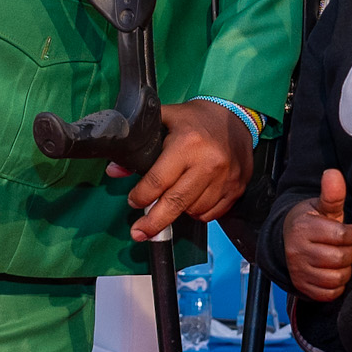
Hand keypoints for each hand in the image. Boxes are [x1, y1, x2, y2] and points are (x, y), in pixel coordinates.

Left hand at [116, 101, 250, 240]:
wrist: (237, 117)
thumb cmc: (196, 119)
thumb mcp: (164, 120)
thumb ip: (139, 144)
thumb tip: (114, 171)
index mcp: (188, 144)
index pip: (158, 181)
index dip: (141, 195)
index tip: (133, 201)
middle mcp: (208, 163)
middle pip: (175, 203)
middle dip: (153, 222)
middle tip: (138, 233)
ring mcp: (226, 179)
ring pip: (193, 211)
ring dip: (178, 212)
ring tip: (171, 200)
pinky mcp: (237, 189)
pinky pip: (211, 214)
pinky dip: (198, 212)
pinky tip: (191, 200)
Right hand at [278, 168, 351, 303]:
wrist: (286, 241)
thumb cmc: (311, 223)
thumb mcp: (321, 207)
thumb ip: (331, 193)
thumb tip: (333, 173)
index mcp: (304, 228)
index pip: (342, 236)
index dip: (350, 234)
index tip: (345, 231)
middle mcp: (298, 251)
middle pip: (341, 258)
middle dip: (348, 252)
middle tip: (342, 246)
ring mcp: (299, 271)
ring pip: (337, 278)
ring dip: (343, 269)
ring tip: (338, 259)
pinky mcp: (302, 286)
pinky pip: (329, 293)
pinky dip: (336, 286)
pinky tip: (332, 272)